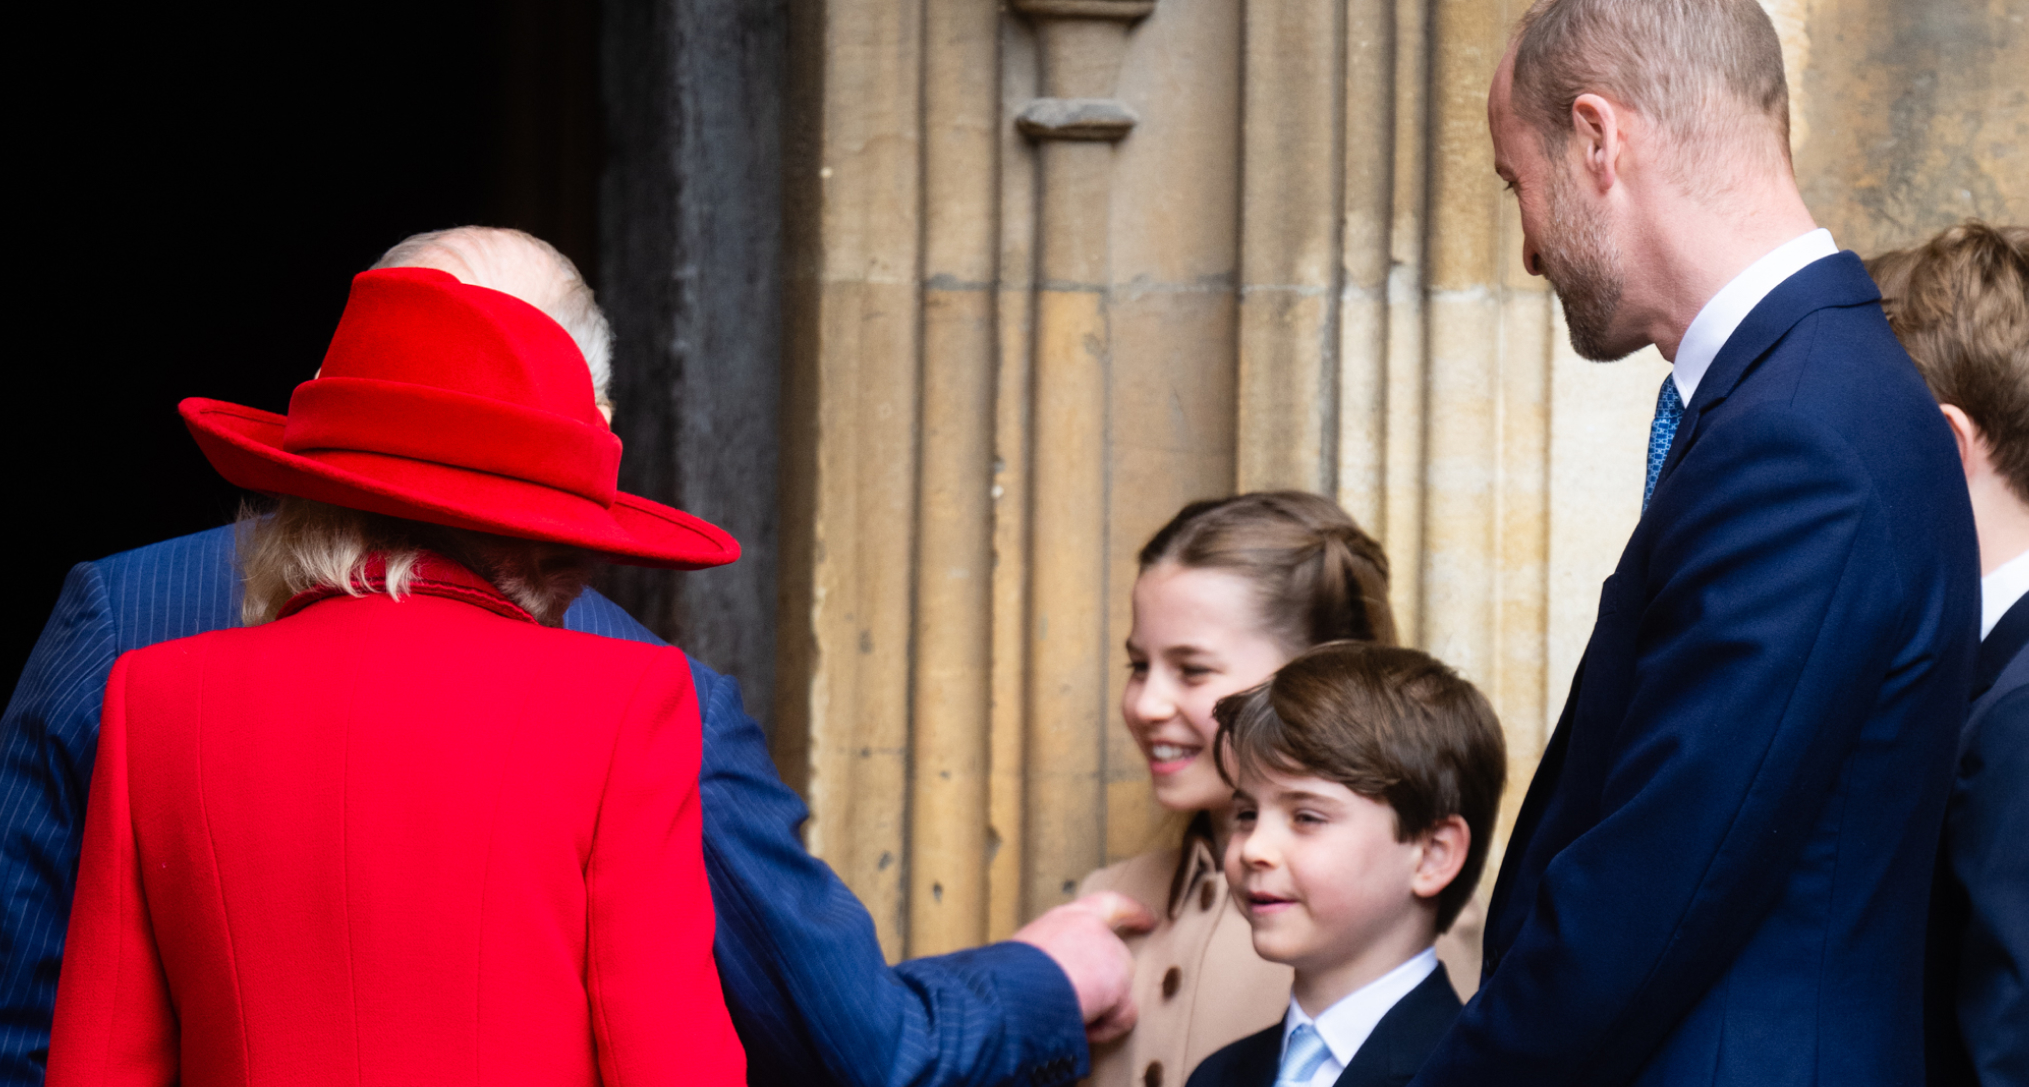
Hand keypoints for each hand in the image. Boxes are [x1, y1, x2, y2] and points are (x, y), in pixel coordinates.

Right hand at [1012, 891, 1156, 1043]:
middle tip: (1084, 1005)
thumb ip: (1049, 959)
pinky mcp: (1120, 979)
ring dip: (1096, 1007)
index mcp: (1066, 919)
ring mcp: (1110, 952)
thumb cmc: (1009, 976)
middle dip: (1104, 986)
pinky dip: (1105, 1027)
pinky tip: (1083, 1027)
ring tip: (1066, 1014)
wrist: (1016, 986)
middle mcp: (1092, 928)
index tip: (1150, 917)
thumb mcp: (1026, 958)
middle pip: (1116, 959)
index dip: (1131, 911)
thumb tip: (1051, 985)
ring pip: (1118, 989)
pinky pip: (1123, 1014)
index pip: (1106, 905)